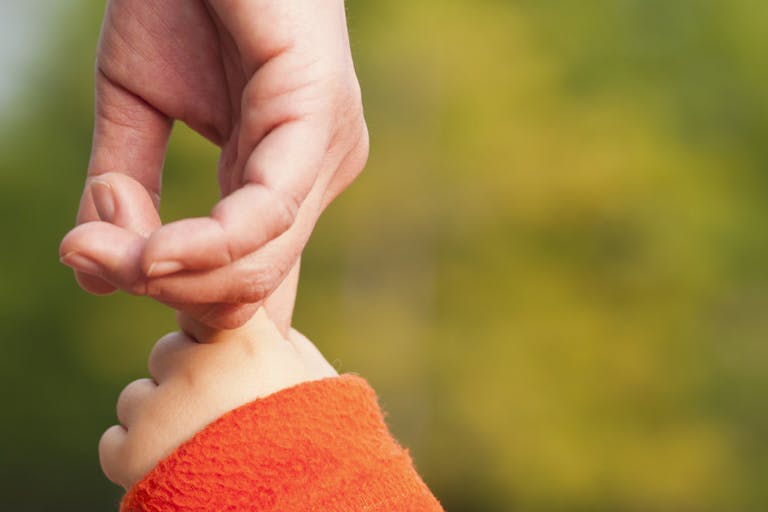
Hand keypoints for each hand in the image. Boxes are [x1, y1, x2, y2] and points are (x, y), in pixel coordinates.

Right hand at [59, 0, 367, 327]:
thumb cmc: (183, 3)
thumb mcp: (138, 107)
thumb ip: (125, 190)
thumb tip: (95, 274)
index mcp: (278, 183)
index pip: (247, 281)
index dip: (186, 306)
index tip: (112, 278)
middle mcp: (312, 178)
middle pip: (248, 287)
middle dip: (161, 289)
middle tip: (89, 258)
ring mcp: (324, 152)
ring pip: (257, 267)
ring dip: (167, 274)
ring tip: (101, 249)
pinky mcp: (318, 117)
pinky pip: (267, 216)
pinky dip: (206, 247)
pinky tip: (153, 253)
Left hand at [99, 308, 337, 489]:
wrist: (293, 505)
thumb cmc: (315, 446)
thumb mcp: (318, 383)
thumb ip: (285, 343)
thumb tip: (261, 325)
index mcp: (247, 343)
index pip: (202, 309)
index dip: (212, 338)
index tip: (229, 364)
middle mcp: (199, 368)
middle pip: (167, 351)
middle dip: (185, 378)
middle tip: (222, 417)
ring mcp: (161, 412)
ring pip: (136, 396)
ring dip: (159, 419)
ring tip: (201, 451)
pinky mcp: (131, 456)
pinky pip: (114, 441)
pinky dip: (136, 459)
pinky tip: (177, 472)